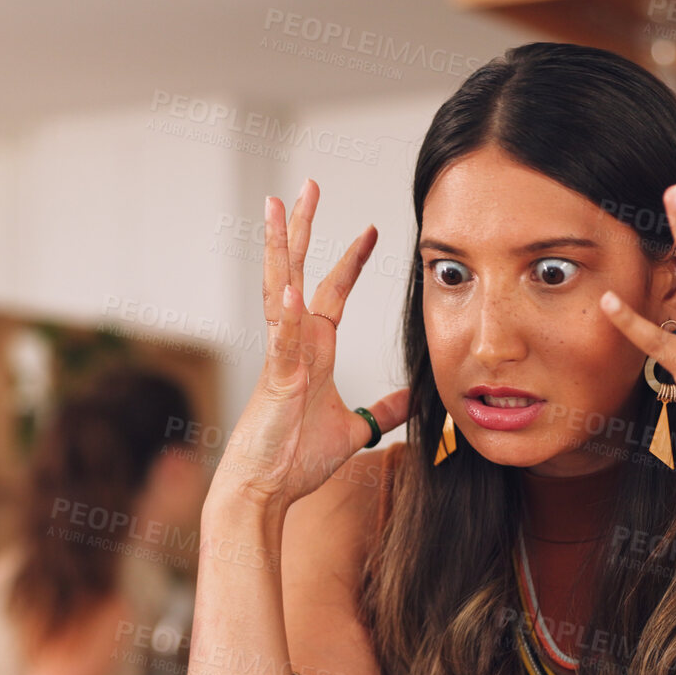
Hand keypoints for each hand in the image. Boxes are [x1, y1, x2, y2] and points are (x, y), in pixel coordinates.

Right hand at [218, 178, 410, 509]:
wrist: (263, 489)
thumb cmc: (296, 459)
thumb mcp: (354, 429)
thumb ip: (384, 410)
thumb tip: (412, 398)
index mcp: (313, 350)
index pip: (333, 292)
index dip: (350, 260)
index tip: (371, 229)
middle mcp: (294, 344)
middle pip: (297, 271)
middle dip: (303, 228)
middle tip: (307, 185)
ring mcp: (281, 357)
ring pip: (279, 289)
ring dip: (279, 247)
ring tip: (277, 206)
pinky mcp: (277, 380)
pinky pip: (282, 341)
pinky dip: (286, 312)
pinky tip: (290, 284)